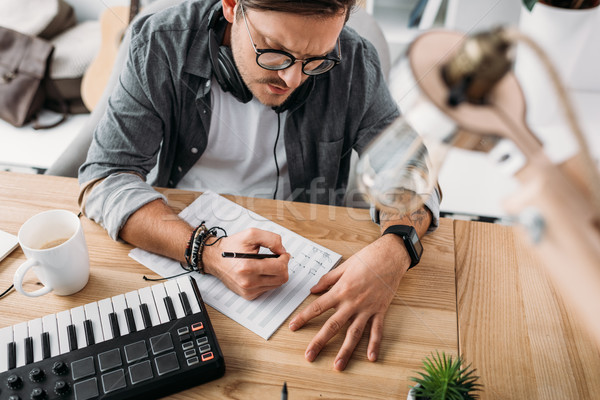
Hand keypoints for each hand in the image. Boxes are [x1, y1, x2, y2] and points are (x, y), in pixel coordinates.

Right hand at [203, 228, 289, 299]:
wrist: (215, 258)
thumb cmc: (231, 246)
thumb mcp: (251, 234)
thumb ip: (271, 239)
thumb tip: (282, 250)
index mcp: (247, 267)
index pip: (280, 268)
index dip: (285, 258)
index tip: (283, 253)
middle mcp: (248, 282)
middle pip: (281, 278)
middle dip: (283, 266)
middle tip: (278, 258)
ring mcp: (248, 290)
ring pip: (276, 284)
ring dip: (276, 273)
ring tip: (267, 263)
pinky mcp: (248, 295)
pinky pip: (268, 288)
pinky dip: (268, 279)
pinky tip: (261, 271)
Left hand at [288, 234, 408, 370]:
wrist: (390, 256)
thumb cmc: (368, 258)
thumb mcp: (344, 266)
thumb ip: (328, 279)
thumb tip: (313, 290)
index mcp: (341, 290)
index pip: (318, 307)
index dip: (304, 317)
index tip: (293, 327)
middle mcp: (353, 302)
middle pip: (333, 326)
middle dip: (320, 342)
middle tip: (309, 356)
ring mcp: (367, 308)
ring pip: (354, 333)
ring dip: (346, 351)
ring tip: (338, 365)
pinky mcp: (380, 311)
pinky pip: (377, 330)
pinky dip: (374, 345)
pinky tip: (371, 358)